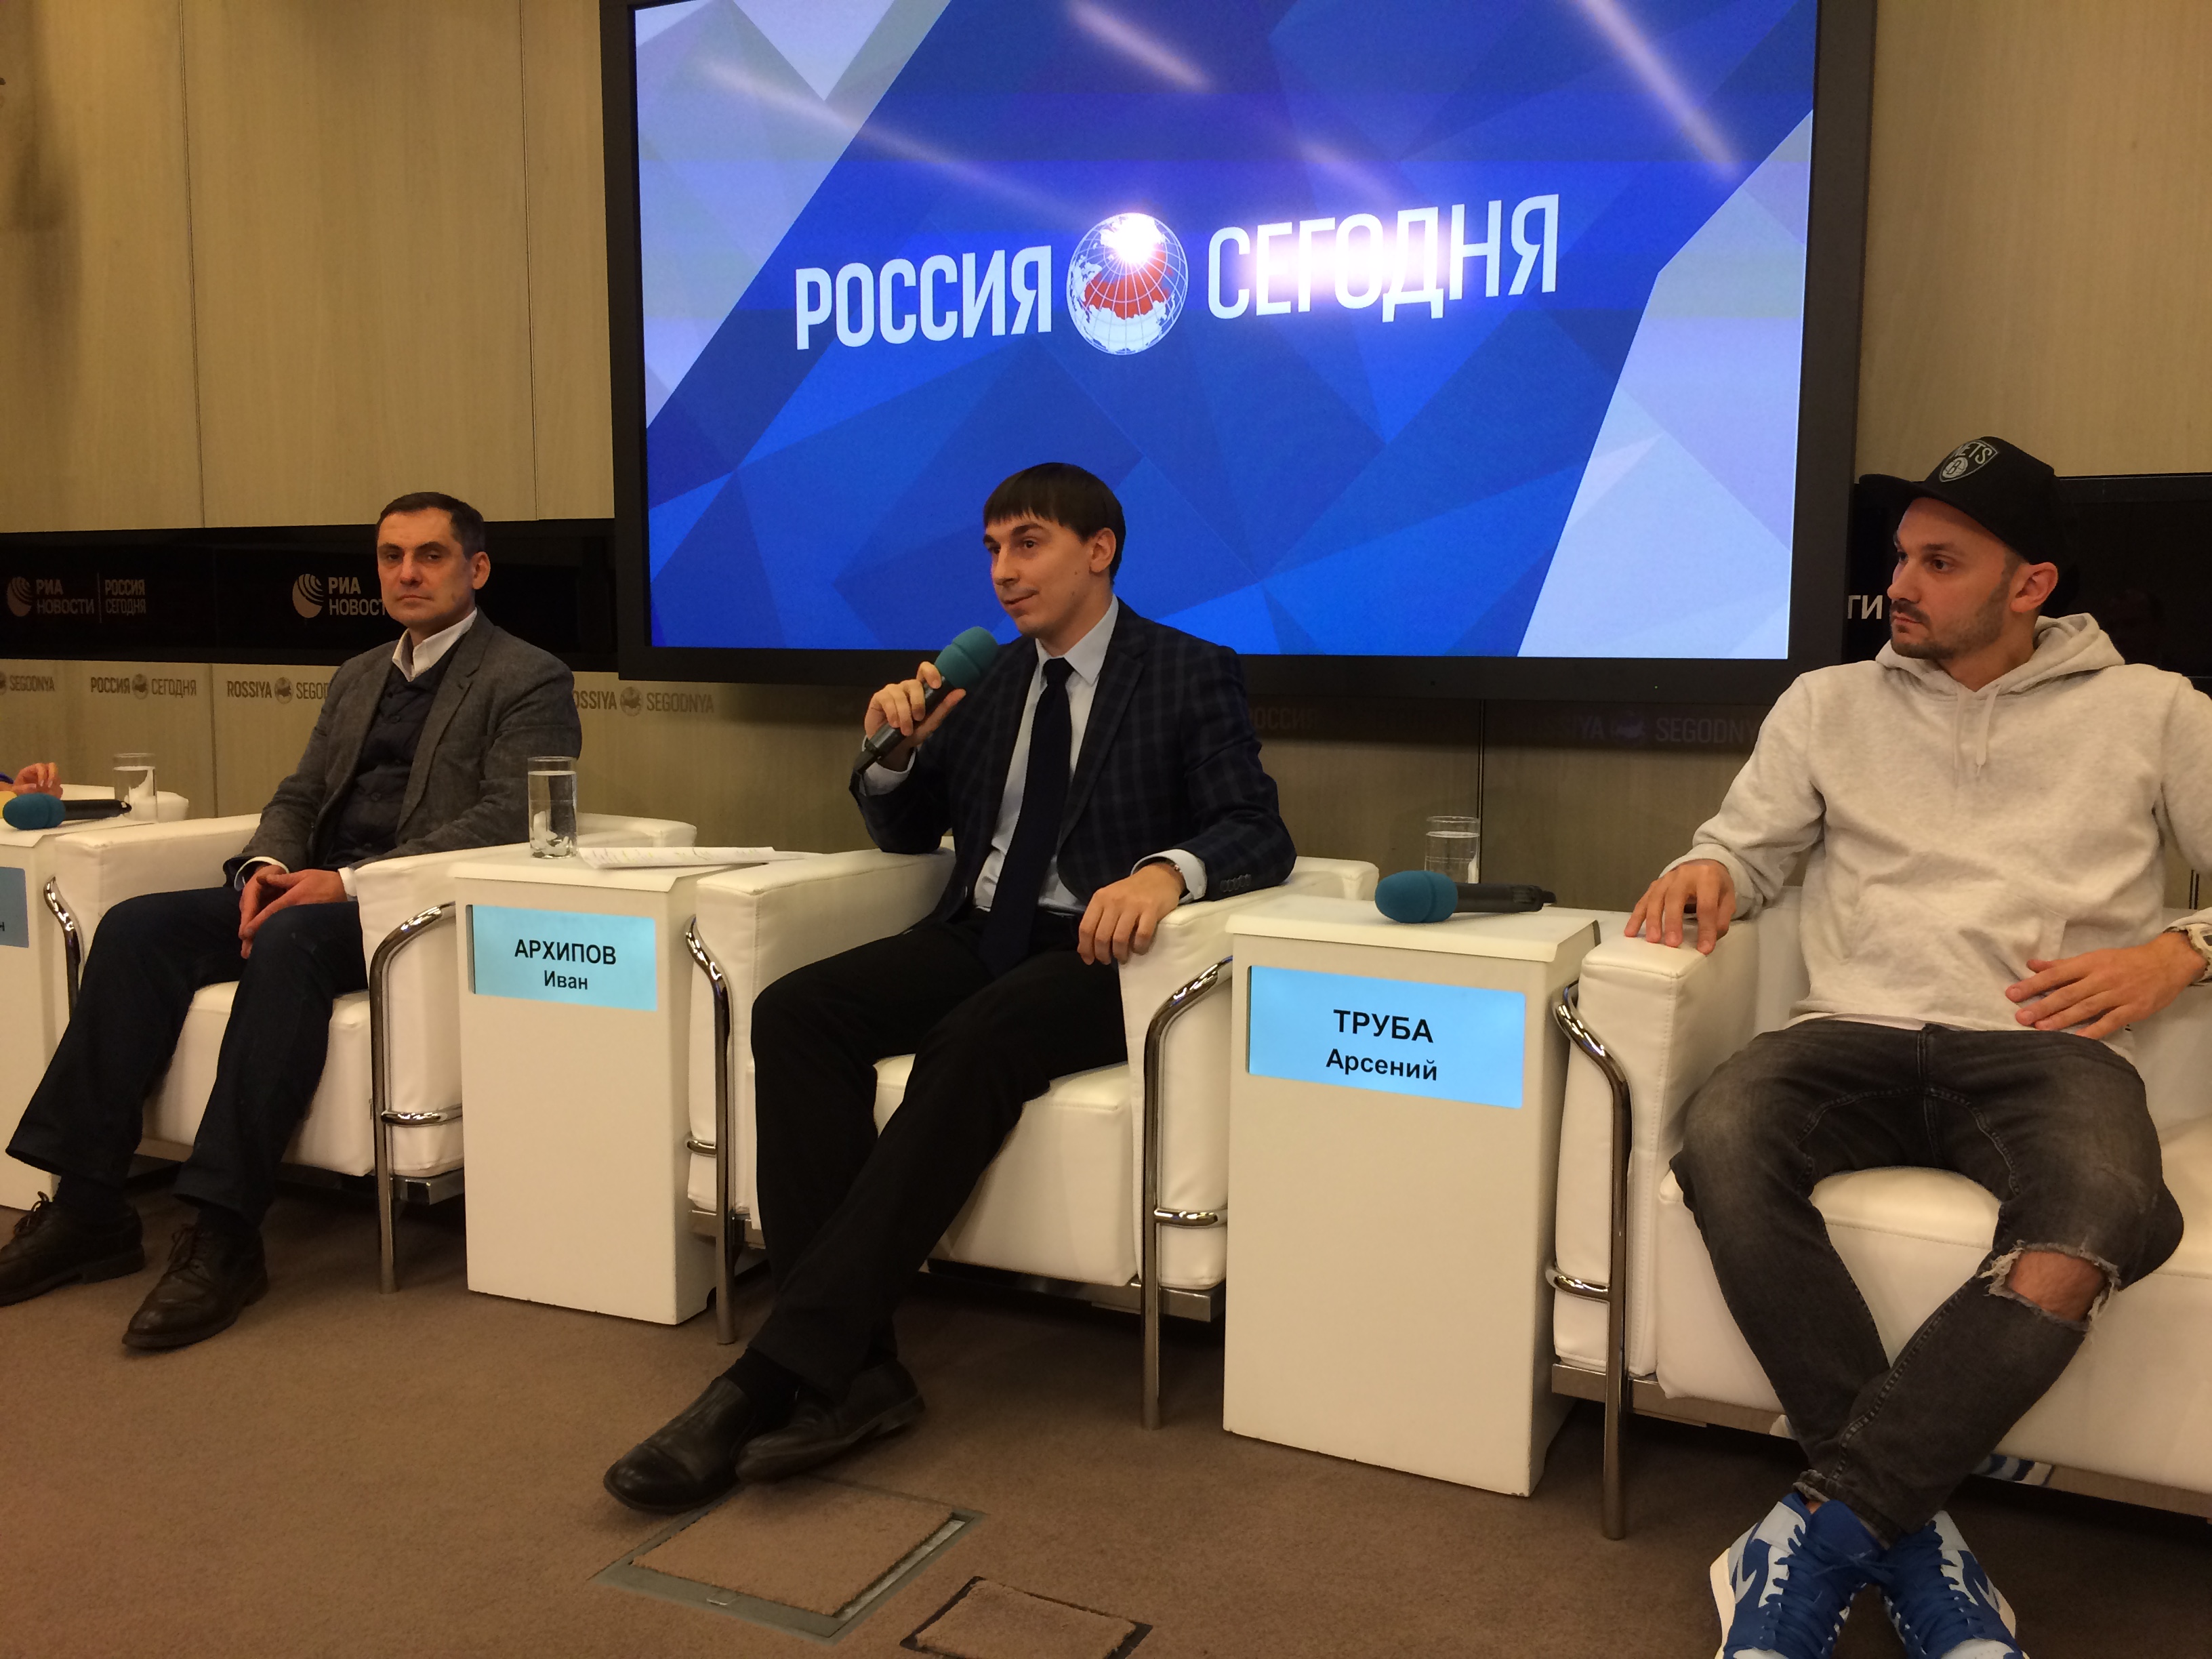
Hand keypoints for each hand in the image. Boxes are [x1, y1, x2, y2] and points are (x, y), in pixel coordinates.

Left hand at [9, 761, 59, 795]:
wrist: (21, 797)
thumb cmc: (17, 791)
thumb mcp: (16, 790)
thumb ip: (23, 788)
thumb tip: (35, 786)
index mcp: (32, 770)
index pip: (40, 766)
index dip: (42, 774)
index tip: (41, 785)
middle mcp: (42, 772)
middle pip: (52, 767)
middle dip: (53, 776)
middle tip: (50, 786)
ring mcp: (49, 779)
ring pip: (57, 777)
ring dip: (54, 786)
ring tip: (48, 795)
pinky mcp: (53, 787)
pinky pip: (59, 788)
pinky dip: (56, 793)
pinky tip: (50, 798)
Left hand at [237, 867, 347, 956]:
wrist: (348, 889)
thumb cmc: (325, 881)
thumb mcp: (303, 875)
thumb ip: (282, 879)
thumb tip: (262, 879)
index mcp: (292, 898)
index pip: (270, 912)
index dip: (256, 922)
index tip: (245, 933)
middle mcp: (297, 910)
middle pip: (275, 925)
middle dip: (260, 937)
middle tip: (247, 949)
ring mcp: (305, 919)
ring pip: (284, 930)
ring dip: (271, 940)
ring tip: (258, 950)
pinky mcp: (312, 923)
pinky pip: (295, 931)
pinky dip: (284, 938)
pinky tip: (278, 944)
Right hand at [863, 661, 964, 770]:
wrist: (894, 748)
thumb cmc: (913, 732)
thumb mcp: (930, 723)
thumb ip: (944, 707)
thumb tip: (961, 691)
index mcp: (921, 690)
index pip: (925, 670)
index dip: (931, 672)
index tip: (937, 685)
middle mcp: (906, 687)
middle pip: (914, 684)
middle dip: (918, 703)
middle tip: (918, 718)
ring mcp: (892, 690)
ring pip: (900, 694)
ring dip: (904, 714)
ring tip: (905, 730)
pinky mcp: (879, 697)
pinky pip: (887, 699)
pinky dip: (893, 713)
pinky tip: (894, 724)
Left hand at [1078, 861, 1185, 964]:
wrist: (1158, 876)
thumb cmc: (1131, 893)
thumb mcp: (1110, 899)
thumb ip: (1099, 918)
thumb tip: (1088, 948)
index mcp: (1100, 899)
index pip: (1085, 928)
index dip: (1085, 948)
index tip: (1089, 960)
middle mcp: (1114, 901)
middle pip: (1101, 937)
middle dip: (1103, 954)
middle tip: (1108, 960)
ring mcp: (1133, 905)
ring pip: (1120, 939)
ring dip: (1120, 954)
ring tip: (1123, 957)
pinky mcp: (1151, 909)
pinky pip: (1142, 935)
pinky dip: (1139, 947)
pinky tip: (1139, 949)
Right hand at [1624, 859, 1735, 952]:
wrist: (1703, 864)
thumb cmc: (1716, 885)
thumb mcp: (1728, 898)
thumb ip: (1721, 918)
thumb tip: (1709, 940)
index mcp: (1707, 877)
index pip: (1706, 905)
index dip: (1705, 928)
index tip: (1704, 948)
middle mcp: (1683, 875)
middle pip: (1675, 898)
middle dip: (1672, 922)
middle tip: (1672, 943)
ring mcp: (1666, 879)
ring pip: (1655, 898)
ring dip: (1652, 920)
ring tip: (1652, 940)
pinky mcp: (1655, 885)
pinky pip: (1643, 901)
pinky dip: (1636, 917)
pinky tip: (1630, 932)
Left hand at [2006, 934, 2203, 1038]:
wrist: (2166, 963)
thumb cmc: (2125, 961)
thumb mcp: (2094, 957)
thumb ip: (2062, 965)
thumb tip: (2032, 965)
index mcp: (2090, 963)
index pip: (2056, 974)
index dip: (2033, 984)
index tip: (2012, 993)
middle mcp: (2101, 978)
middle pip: (2068, 993)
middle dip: (2042, 1004)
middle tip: (2020, 1015)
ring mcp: (2118, 995)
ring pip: (2085, 1008)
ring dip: (2061, 1018)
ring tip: (2039, 1027)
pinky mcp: (2132, 1010)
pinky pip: (2110, 1022)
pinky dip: (2093, 1031)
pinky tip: (2076, 1039)